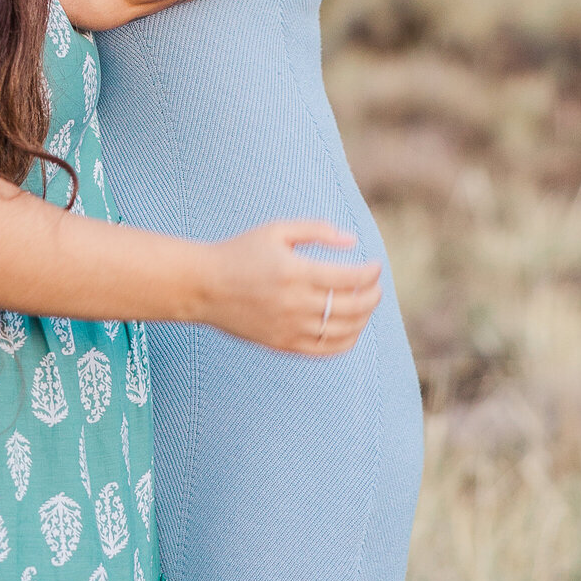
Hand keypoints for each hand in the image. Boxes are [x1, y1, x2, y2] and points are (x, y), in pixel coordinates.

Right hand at [199, 220, 380, 353]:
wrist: (204, 286)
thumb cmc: (241, 252)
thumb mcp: (276, 230)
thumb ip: (316, 230)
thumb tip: (351, 241)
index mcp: (295, 272)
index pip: (350, 278)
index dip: (370, 273)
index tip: (375, 266)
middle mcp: (295, 304)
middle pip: (352, 306)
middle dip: (373, 296)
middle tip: (376, 286)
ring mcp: (290, 328)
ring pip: (344, 331)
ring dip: (364, 318)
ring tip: (366, 304)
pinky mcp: (283, 345)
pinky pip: (326, 349)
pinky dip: (346, 341)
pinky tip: (351, 328)